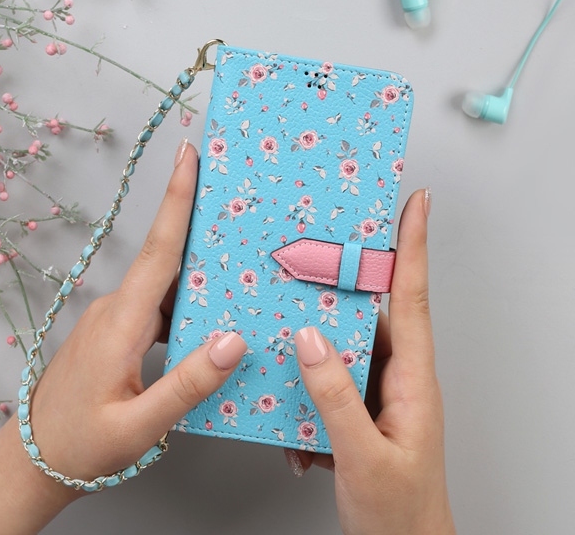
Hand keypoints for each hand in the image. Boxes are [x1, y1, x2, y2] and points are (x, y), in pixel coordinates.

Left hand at [0, 138, 247, 533]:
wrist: (34, 461)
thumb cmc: (80, 445)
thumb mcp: (139, 425)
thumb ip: (189, 384)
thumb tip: (233, 341)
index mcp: (121, 323)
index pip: (158, 251)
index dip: (176, 200)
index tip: (187, 156)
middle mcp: (116, 309)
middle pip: (168, 259)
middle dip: (202, 227)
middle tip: (237, 208)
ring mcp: (114, 318)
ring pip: (165, 285)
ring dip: (198, 278)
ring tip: (235, 279)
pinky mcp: (116, 330)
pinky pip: (158, 305)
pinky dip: (184, 306)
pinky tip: (204, 324)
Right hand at [282, 188, 455, 534]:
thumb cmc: (400, 515)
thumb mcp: (363, 457)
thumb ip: (335, 397)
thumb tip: (309, 342)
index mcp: (413, 379)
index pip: (412, 298)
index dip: (414, 247)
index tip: (417, 204)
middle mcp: (398, 376)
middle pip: (373, 312)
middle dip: (349, 281)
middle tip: (324, 249)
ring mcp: (379, 392)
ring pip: (345, 348)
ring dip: (317, 350)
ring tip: (292, 340)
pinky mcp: (361, 409)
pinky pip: (331, 383)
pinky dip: (310, 394)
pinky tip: (296, 429)